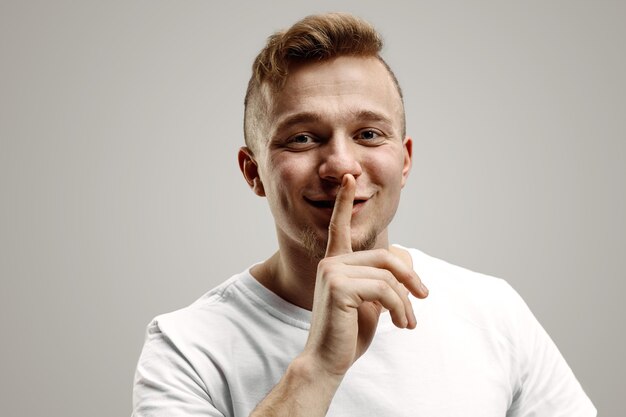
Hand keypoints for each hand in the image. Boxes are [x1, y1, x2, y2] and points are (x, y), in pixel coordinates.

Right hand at [301, 174, 428, 378]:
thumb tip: (408, 266)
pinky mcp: (339, 285)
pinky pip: (384, 289)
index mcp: (336, 262)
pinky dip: (400, 308)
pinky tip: (400, 324)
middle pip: (386, 257)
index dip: (345, 202)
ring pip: (388, 275)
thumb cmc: (348, 333)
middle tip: (423, 298)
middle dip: (410, 278)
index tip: (350, 179)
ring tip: (408, 322)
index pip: (339, 226)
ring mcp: (332, 271)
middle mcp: (331, 261)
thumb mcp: (371, 303)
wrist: (328, 361)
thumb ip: (385, 281)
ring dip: (406, 301)